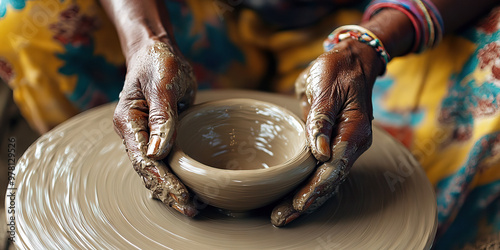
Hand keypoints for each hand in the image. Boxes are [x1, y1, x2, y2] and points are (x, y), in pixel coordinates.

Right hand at [113, 40, 197, 216]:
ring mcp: (146, 136)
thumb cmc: (159, 62)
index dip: (163, 179)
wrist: (158, 52)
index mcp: (128, 121)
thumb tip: (158, 152)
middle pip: (149, 171)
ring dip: (172, 189)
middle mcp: (134, 133)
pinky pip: (166, 161)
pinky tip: (188, 189)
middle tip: (192, 209)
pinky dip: (176, 176)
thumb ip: (161, 116)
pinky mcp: (160, 135)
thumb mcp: (162, 83)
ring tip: (193, 206)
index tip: (182, 194)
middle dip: (168, 192)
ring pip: (157, 170)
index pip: (144, 160)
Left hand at [271, 39, 382, 225]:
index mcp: (353, 132)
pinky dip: (308, 186)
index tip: (299, 204)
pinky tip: (292, 197)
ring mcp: (343, 146)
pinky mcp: (334, 145)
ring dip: (306, 199)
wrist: (352, 60)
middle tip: (280, 218)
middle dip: (306, 202)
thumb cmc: (338, 70)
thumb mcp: (326, 87)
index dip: (316, 187)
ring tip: (282, 215)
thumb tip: (319, 153)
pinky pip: (322, 171)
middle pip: (330, 181)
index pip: (334, 168)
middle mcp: (351, 144)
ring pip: (326, 180)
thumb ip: (322, 120)